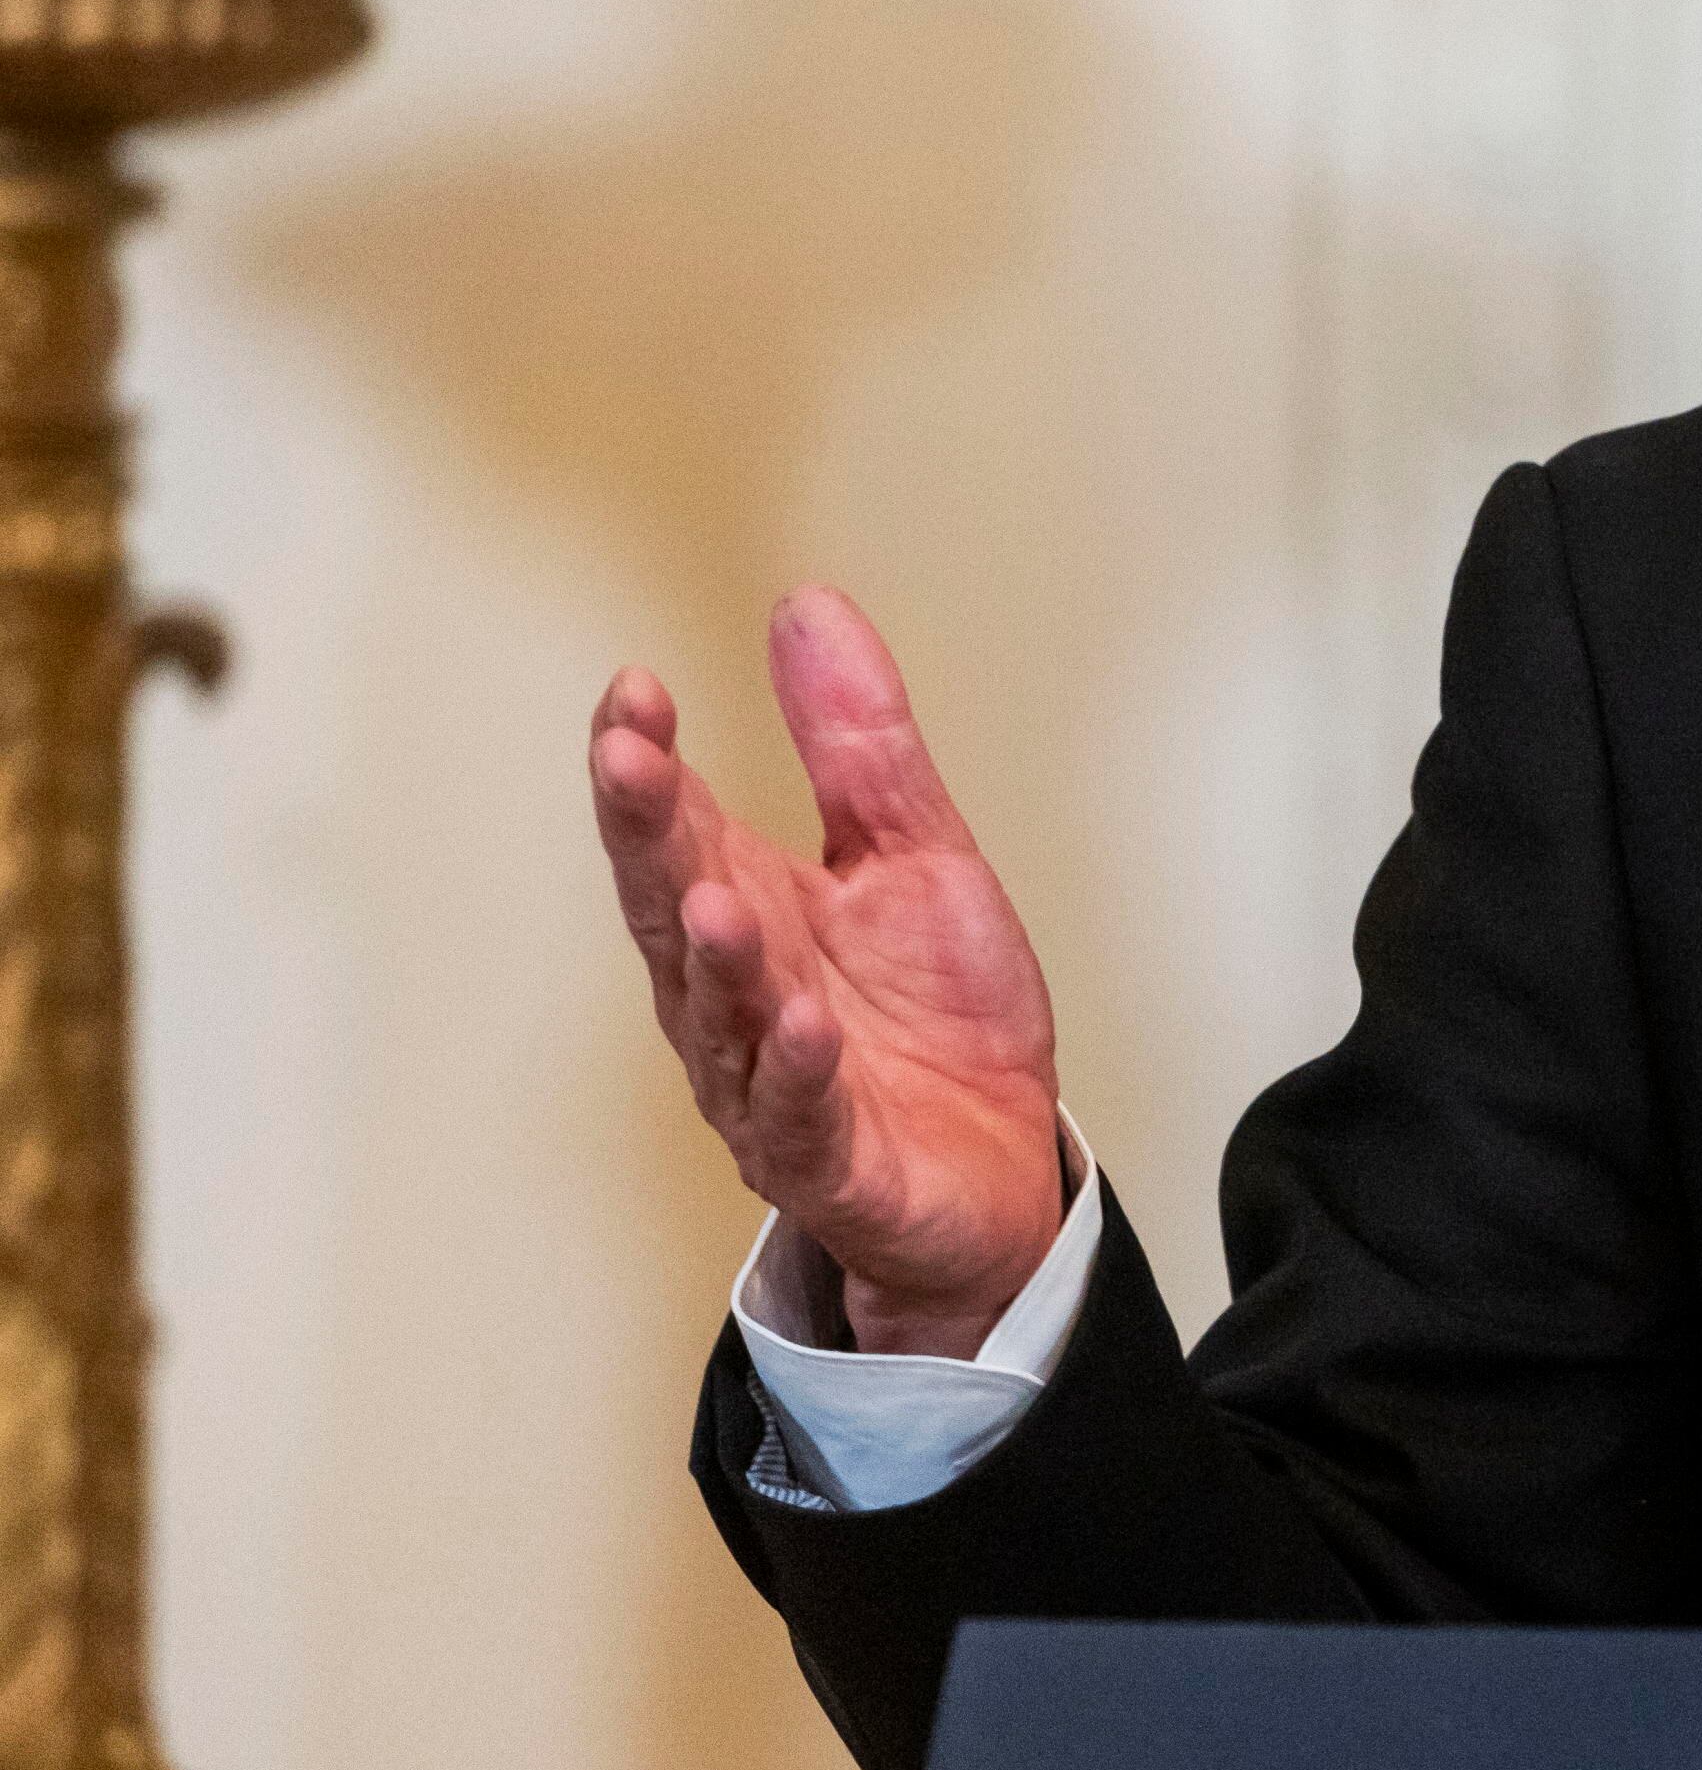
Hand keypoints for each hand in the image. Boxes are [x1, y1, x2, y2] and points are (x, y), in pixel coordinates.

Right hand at [590, 589, 1066, 1359]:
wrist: (1004, 1161)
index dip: (646, 761)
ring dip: (720, 958)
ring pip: (726, 1016)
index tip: (633, 687)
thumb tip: (805, 608)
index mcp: (751, 910)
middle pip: (674, 907)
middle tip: (629, 759)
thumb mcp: (916, 851)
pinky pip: (803, 1116)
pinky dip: (801, 1071)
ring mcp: (771, 1083)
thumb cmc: (937, 1015)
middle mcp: (737, 997)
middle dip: (649, 837)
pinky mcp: (829, 1161)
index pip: (676, 825)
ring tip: (716, 895)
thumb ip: (857, 742)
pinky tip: (807, 1023)